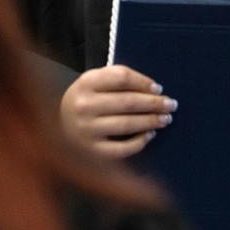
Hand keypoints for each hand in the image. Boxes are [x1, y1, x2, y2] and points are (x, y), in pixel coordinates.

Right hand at [60, 65, 176, 158]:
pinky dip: (139, 142)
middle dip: (154, 103)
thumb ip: (117, 78)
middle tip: (171, 104)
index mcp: (85, 83)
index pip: (121, 78)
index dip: (143, 82)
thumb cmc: (86, 98)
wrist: (58, 124)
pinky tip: (150, 135)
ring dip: (151, 121)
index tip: (158, 88)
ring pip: (127, 125)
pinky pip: (121, 149)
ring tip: (165, 119)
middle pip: (127, 102)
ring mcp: (87, 130)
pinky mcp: (92, 151)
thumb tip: (153, 89)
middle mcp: (84, 106)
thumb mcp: (94, 81)